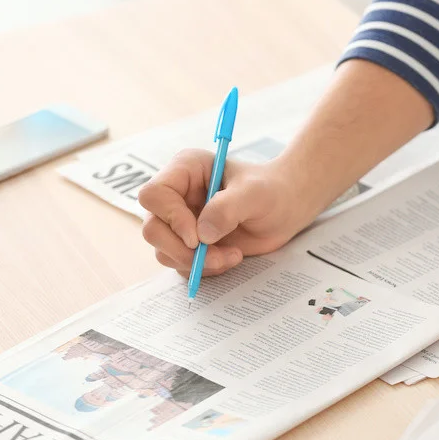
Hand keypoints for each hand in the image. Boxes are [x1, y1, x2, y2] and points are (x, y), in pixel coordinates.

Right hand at [139, 150, 312, 276]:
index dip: (171, 219)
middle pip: (152, 229)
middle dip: (182, 251)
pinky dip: (203, 269)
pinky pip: (180, 264)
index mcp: (185, 170)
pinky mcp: (189, 242)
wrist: (285, 209)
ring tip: (231, 255)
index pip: (154, 195)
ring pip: (164, 251)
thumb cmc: (271, 191)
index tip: (197, 237)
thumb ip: (227, 209)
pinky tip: (230, 258)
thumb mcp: (254, 194)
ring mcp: (180, 221)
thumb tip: (201, 235)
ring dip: (197, 262)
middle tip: (216, 257)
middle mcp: (176, 195)